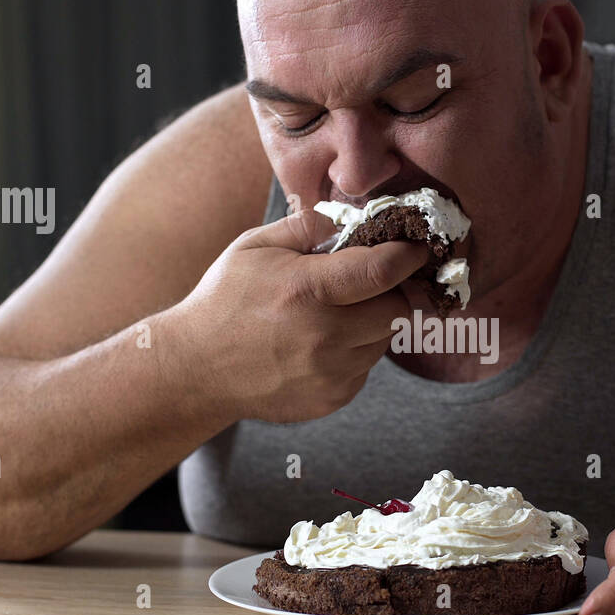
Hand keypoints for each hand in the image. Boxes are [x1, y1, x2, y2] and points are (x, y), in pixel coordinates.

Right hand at [175, 208, 429, 423]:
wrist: (196, 369)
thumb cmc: (225, 299)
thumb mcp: (256, 246)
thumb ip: (309, 226)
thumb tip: (354, 215)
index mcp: (306, 290)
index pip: (383, 271)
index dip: (408, 256)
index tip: (417, 248)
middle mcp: (324, 336)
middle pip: (397, 310)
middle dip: (391, 292)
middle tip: (370, 282)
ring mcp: (331, 373)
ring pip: (384, 340)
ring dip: (373, 323)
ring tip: (334, 314)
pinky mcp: (333, 399)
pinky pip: (366, 367)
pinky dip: (356, 351)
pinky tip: (321, 343)